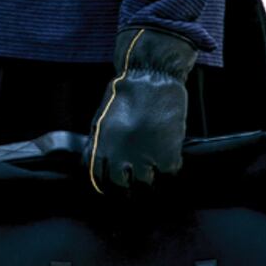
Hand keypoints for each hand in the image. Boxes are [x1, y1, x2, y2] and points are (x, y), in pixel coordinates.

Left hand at [84, 25, 197, 195]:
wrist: (151, 77)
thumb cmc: (125, 93)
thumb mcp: (101, 119)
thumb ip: (97, 143)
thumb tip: (95, 165)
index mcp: (100, 148)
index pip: (98, 179)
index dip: (106, 185)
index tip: (114, 187)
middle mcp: (119, 156)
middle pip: (121, 187)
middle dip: (128, 188)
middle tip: (136, 185)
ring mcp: (143, 157)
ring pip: (145, 185)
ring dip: (150, 180)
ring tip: (154, 172)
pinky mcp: (167, 154)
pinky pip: (169, 173)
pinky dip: (170, 168)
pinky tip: (169, 158)